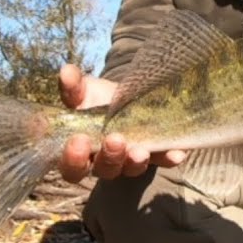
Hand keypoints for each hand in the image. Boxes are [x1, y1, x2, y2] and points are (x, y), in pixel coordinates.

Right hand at [57, 64, 186, 182]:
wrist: (126, 97)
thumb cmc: (97, 99)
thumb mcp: (84, 90)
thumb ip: (73, 85)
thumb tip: (65, 72)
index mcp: (81, 152)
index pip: (72, 166)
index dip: (73, 159)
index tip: (78, 140)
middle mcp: (104, 162)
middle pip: (104, 170)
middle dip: (109, 157)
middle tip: (114, 139)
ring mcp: (130, 161)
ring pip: (131, 169)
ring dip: (136, 161)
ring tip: (141, 150)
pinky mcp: (155, 155)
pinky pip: (162, 161)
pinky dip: (168, 158)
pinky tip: (177, 153)